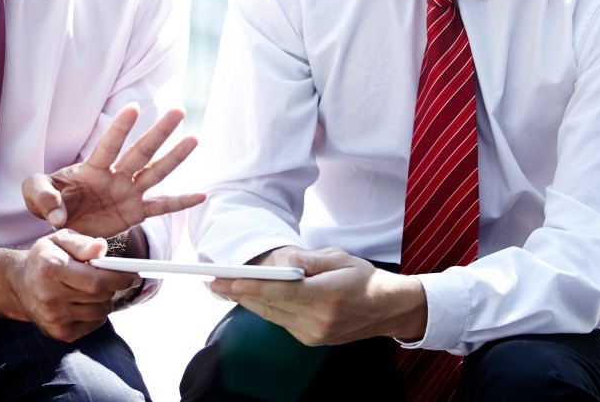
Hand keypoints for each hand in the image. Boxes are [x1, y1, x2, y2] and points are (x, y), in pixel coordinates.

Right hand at [12, 230, 141, 341]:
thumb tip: (102, 248)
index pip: (96, 281)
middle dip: (113, 287)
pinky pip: (93, 325)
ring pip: (100, 312)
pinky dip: (96, 314)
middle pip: (101, 298)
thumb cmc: (46, 257)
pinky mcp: (59, 333)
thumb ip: (82, 243)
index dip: (120, 279)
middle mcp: (50, 297)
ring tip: (93, 289)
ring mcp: (54, 319)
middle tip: (112, 278)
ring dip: (105, 300)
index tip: (134, 274)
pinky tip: (83, 302)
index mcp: (51, 268)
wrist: (18, 286)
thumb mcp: (60, 240)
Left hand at [22, 104, 204, 238]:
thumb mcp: (33, 194)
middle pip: (141, 151)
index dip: (120, 128)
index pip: (109, 145)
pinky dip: (180, 203)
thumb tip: (56, 215)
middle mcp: (116, 176)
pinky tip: (201, 196)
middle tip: (178, 110)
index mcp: (93, 168)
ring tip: (194, 139)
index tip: (133, 108)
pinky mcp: (135, 213)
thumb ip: (41, 197)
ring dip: (174, 157)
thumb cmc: (50, 203)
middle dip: (159, 132)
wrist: (60, 227)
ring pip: (156, 173)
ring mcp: (128, 193)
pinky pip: (161, 207)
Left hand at [208, 247, 427, 346]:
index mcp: (326, 296)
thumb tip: (288, 260)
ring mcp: (314, 334)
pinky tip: (254, 297)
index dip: (251, 286)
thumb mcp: (341, 258)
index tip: (226, 281)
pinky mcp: (311, 340)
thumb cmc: (363, 278)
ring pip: (272, 315)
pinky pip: (281, 321)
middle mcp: (318, 320)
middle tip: (213, 279)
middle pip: (270, 305)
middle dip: (240, 292)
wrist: (386, 309)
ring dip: (249, 301)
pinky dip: (267, 308)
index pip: (281, 291)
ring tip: (225, 286)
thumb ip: (312, 260)